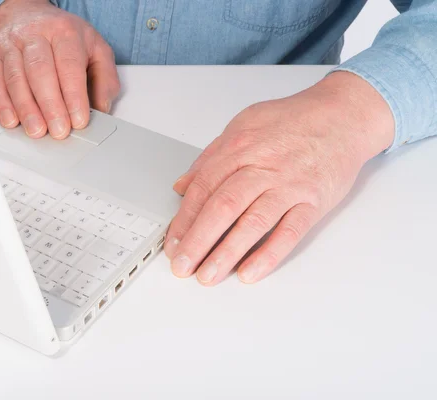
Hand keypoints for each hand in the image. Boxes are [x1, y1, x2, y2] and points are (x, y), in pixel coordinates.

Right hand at [0, 0, 119, 137]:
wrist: (26, 13)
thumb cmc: (63, 37)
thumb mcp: (95, 49)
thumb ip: (105, 78)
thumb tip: (102, 108)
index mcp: (64, 32)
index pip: (69, 65)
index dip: (74, 96)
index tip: (79, 120)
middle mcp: (35, 34)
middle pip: (40, 72)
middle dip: (51, 106)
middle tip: (59, 131)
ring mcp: (11, 44)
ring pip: (16, 78)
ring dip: (26, 109)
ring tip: (37, 130)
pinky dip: (1, 104)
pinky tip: (11, 120)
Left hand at [165, 71, 394, 284]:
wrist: (342, 115)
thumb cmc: (292, 121)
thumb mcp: (243, 126)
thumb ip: (210, 157)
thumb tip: (182, 185)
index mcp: (239, 147)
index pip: (203, 188)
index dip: (184, 219)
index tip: (172, 242)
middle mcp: (262, 166)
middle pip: (223, 207)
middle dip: (198, 241)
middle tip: (182, 265)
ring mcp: (289, 185)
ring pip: (253, 222)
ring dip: (227, 253)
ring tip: (208, 275)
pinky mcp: (313, 201)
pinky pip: (290, 231)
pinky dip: (269, 254)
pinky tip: (250, 272)